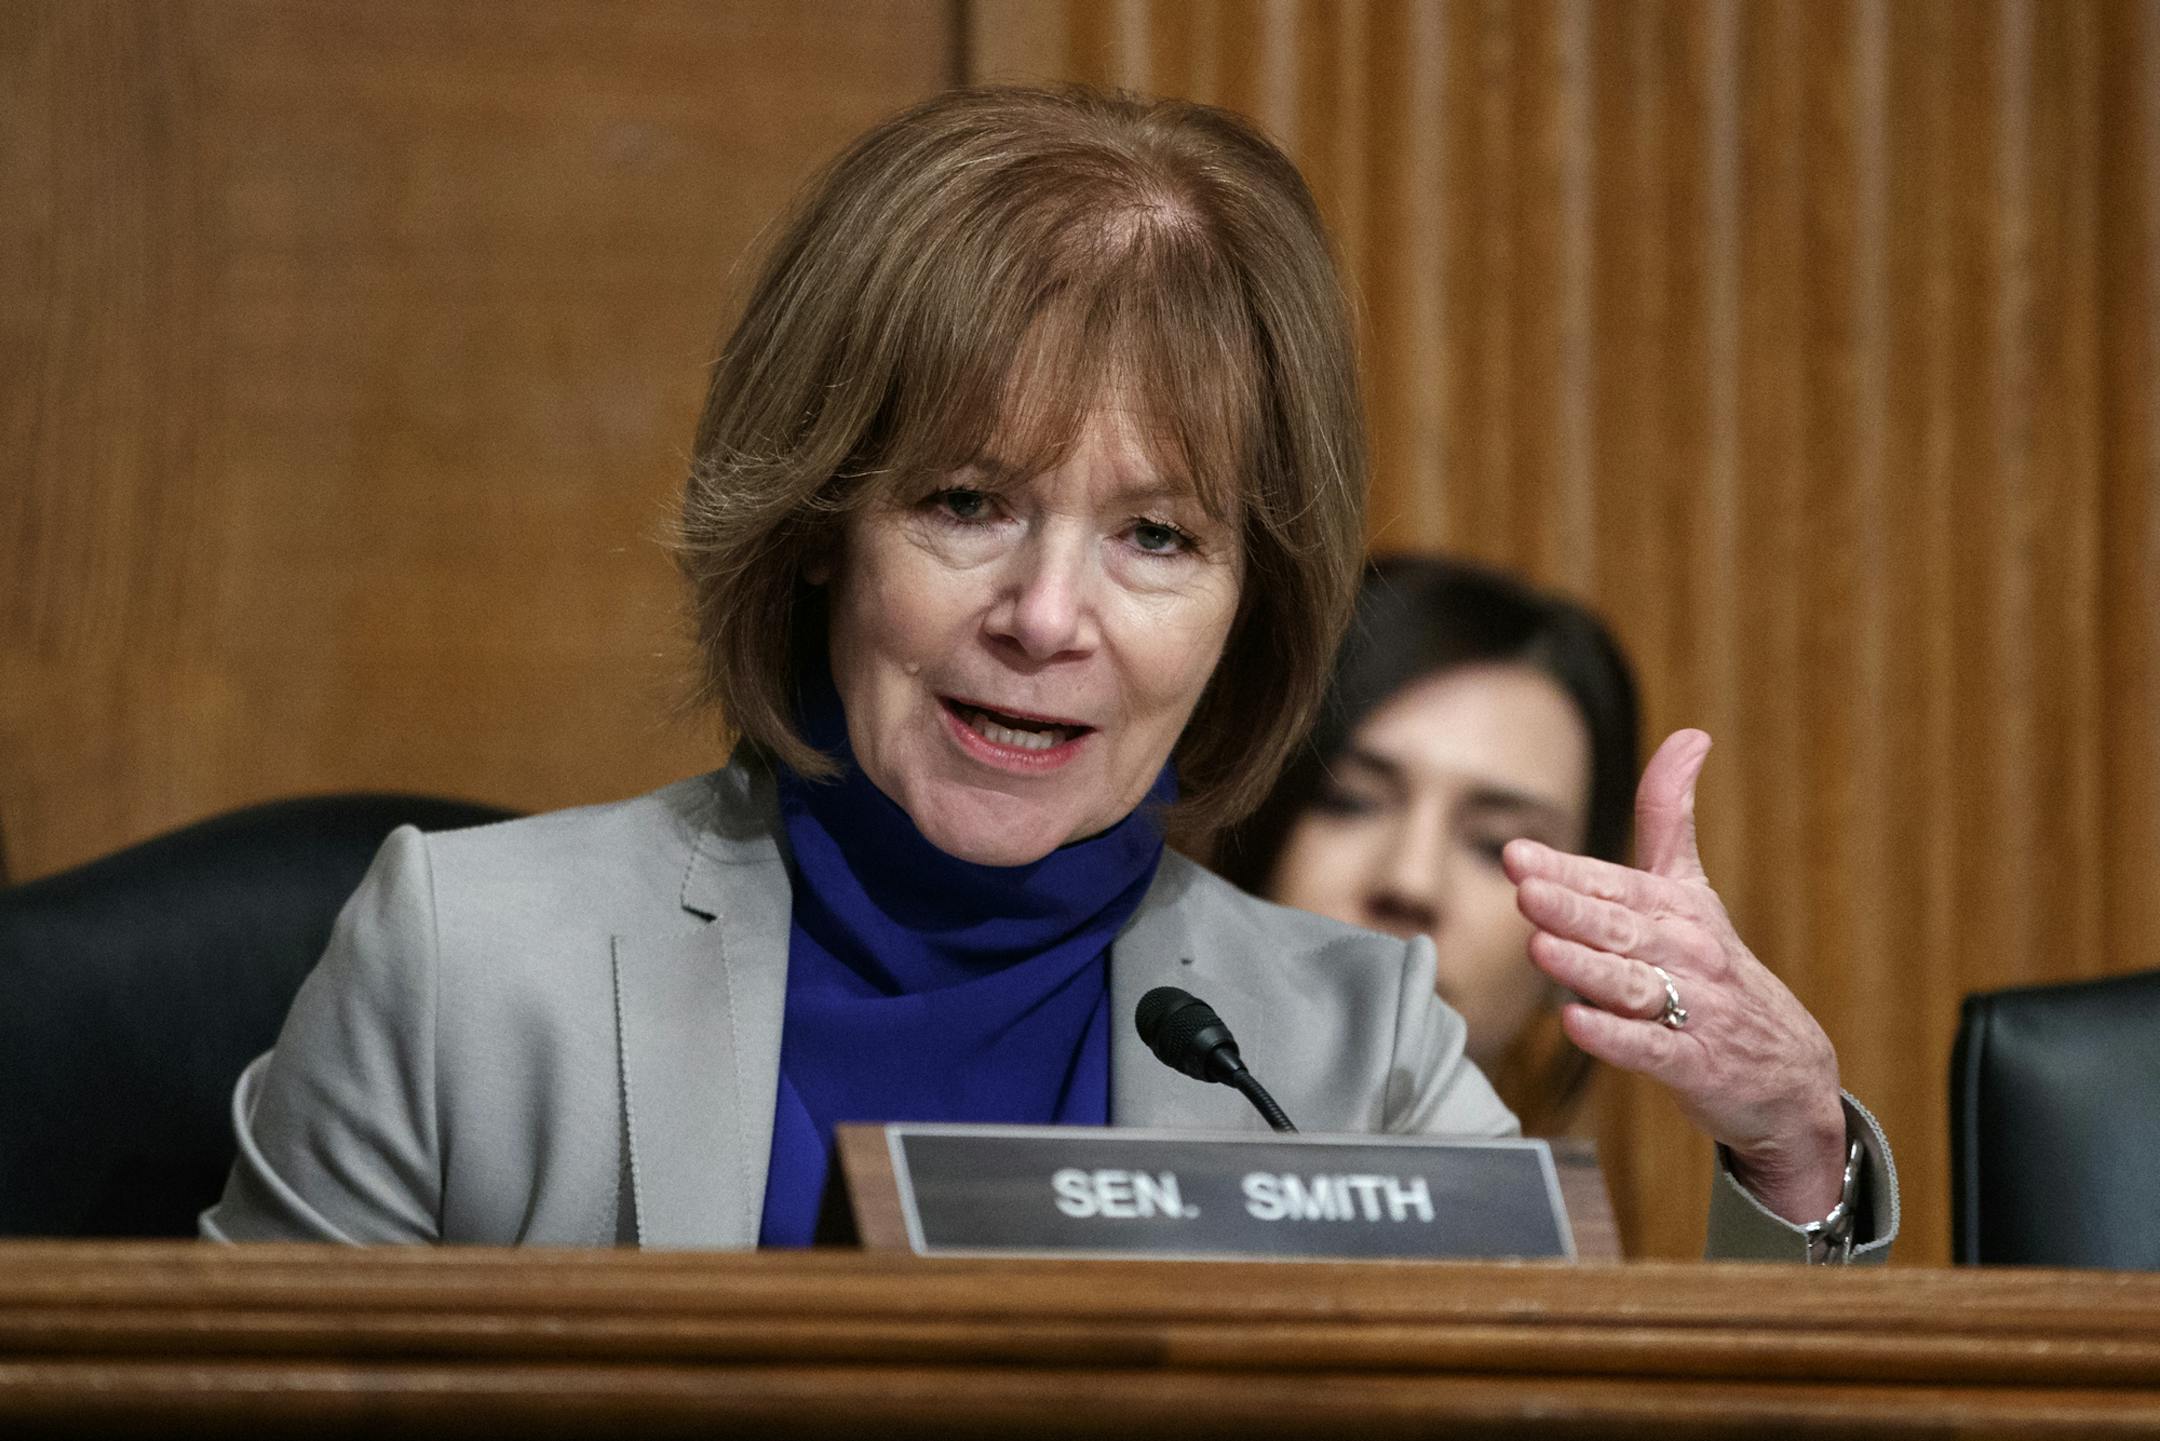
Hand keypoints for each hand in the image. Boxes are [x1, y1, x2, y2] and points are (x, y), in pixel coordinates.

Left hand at [1502, 730, 1847, 1223]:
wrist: (1787, 1069)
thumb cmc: (1716, 968)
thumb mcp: (1694, 890)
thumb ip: (1671, 817)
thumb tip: (1690, 733)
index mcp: (1677, 908)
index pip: (1613, 884)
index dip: (1564, 871)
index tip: (1517, 856)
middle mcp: (1686, 952)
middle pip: (1620, 928)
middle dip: (1571, 908)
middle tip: (1525, 889)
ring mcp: (1694, 1009)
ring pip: (1631, 985)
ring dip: (1586, 967)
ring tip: (1541, 949)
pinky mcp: (1696, 1063)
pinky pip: (1652, 1048)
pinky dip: (1614, 1037)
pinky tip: (1575, 1023)